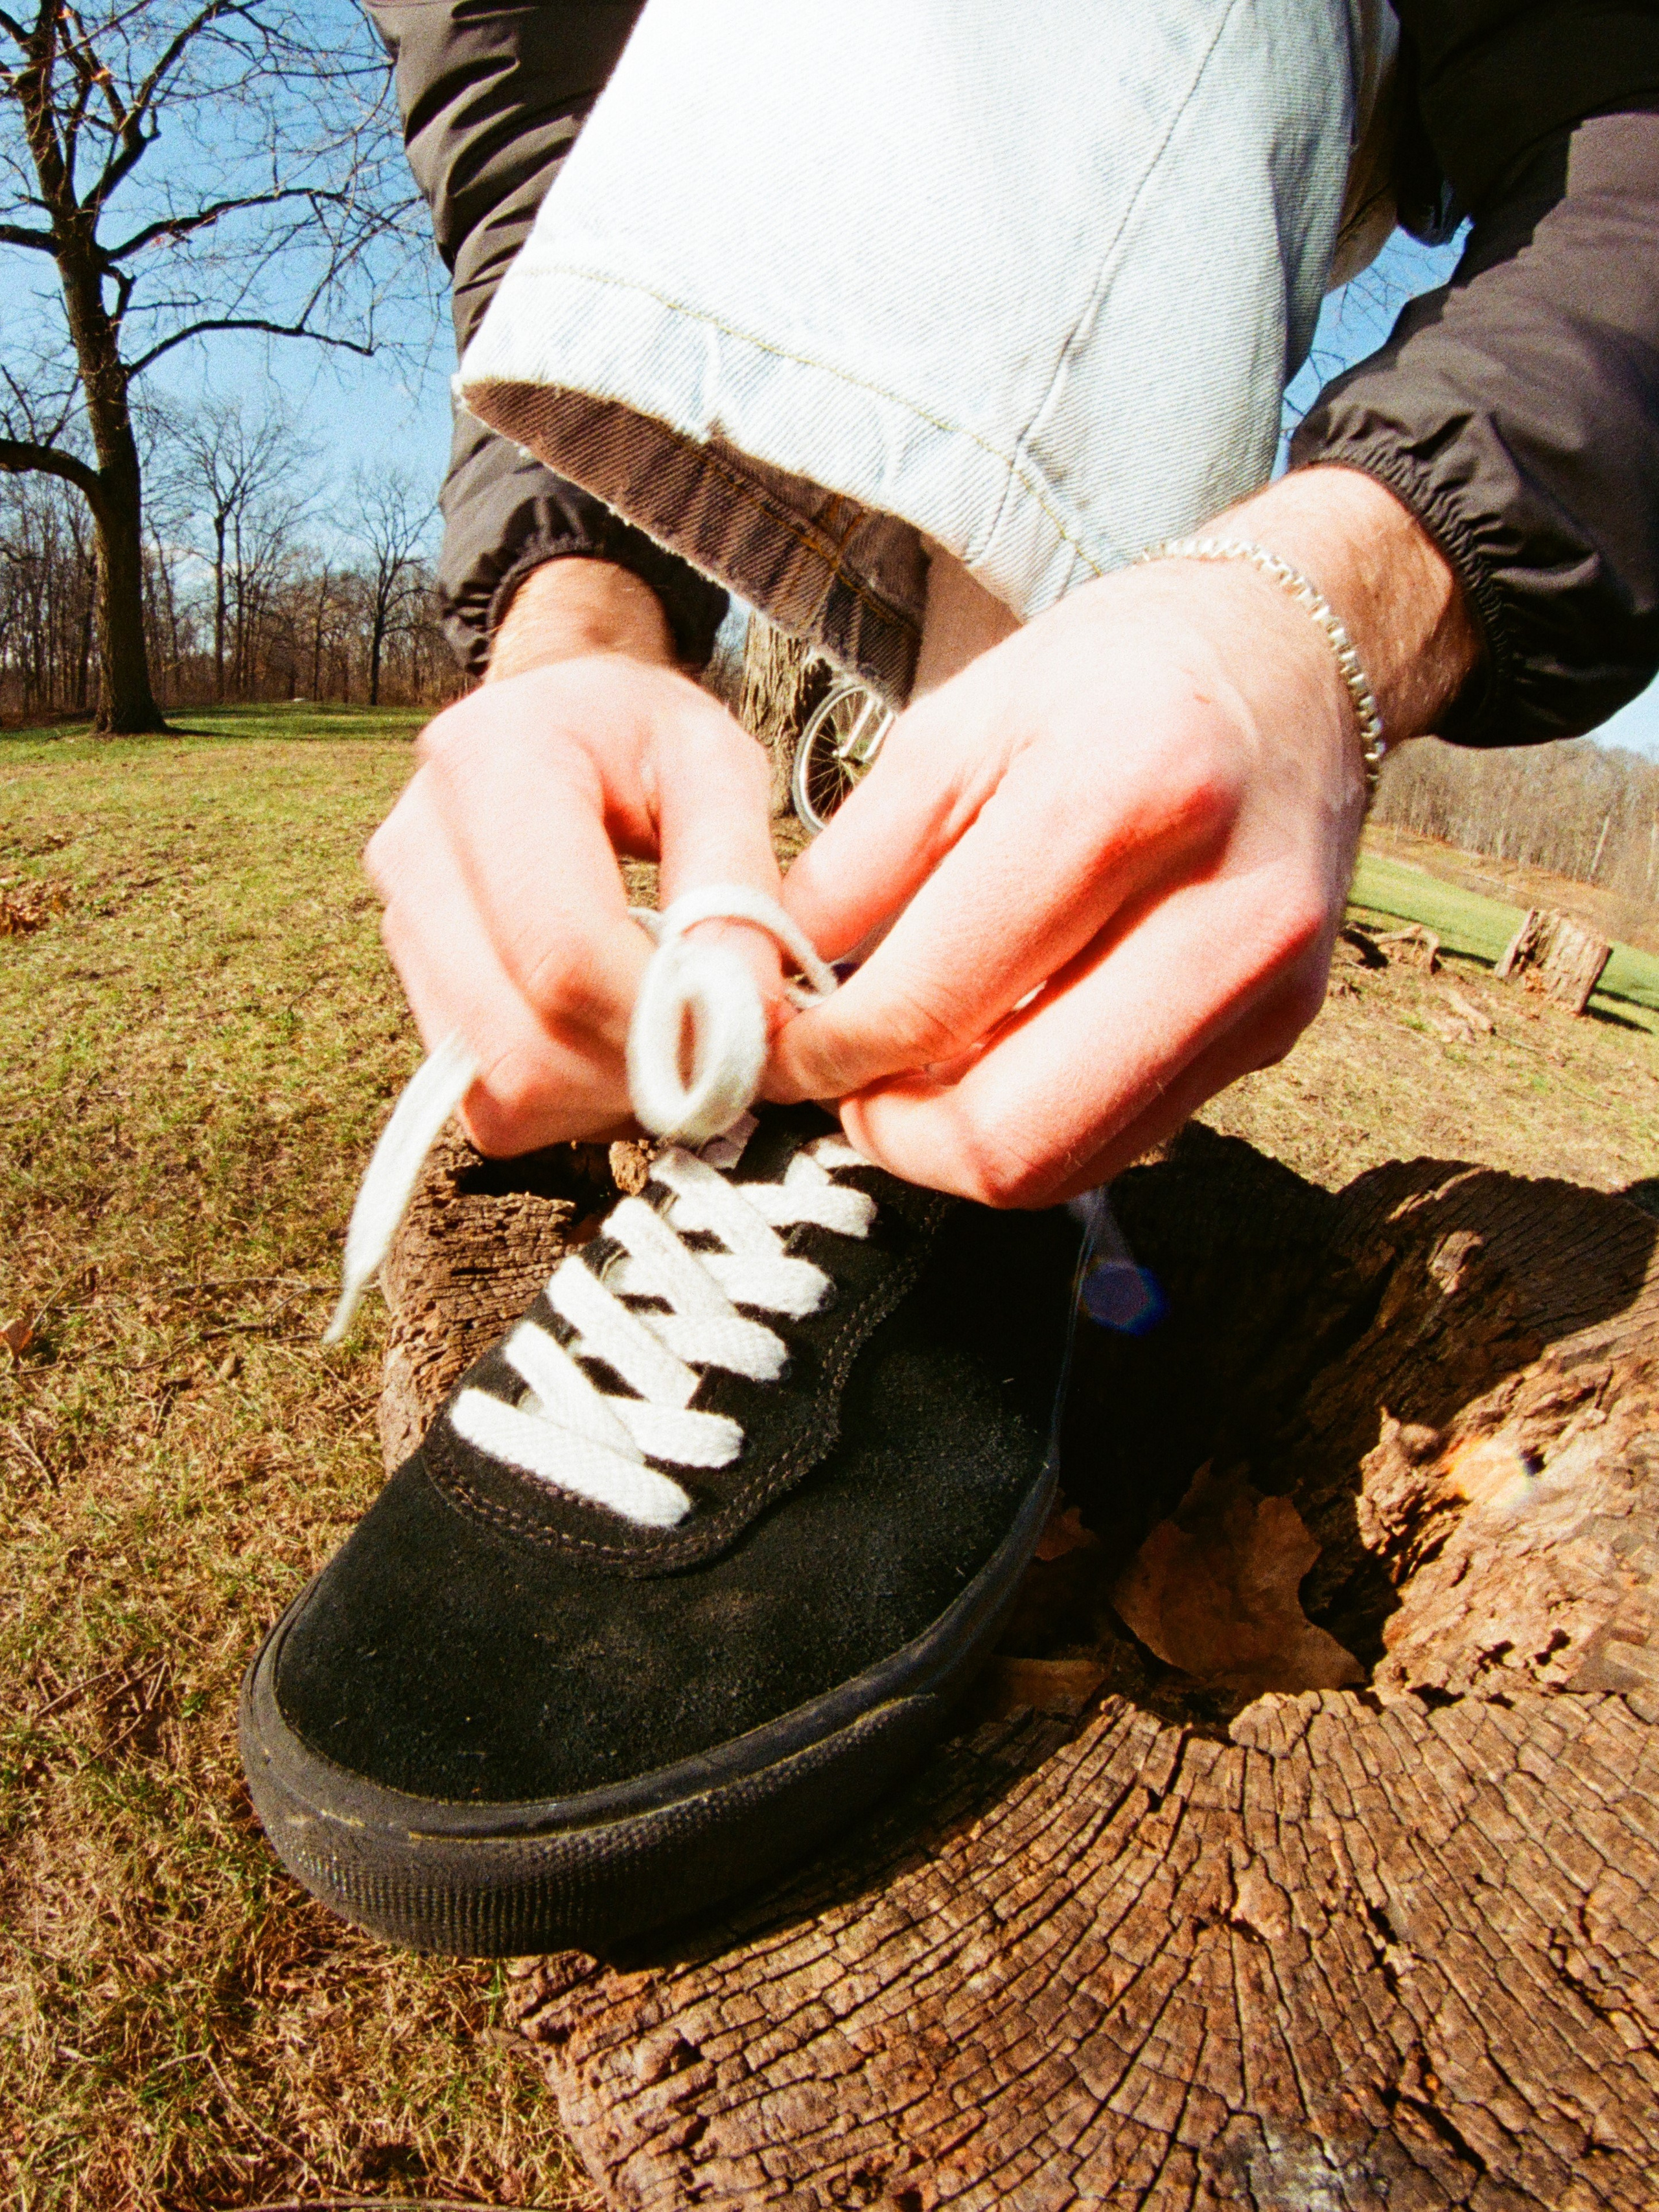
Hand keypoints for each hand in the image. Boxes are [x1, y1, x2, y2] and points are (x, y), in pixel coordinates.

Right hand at [366, 560, 781, 1154]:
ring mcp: (401, 923)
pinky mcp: (412, 987)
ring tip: (669, 1038)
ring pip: (500, 1087)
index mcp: (487, 766)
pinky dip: (566, 1102)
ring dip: (605, 1095)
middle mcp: (416, 849)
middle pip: (522, 1039)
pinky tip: (615, 1044)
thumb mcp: (715, 761)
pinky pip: (487, 1103)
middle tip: (716, 1050)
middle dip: (637, 1072)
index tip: (742, 1030)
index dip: (660, 1018)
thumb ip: (736, 875)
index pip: (563, 949)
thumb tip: (743, 1011)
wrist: (558, 715)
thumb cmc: (641, 737)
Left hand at [768, 470, 1476, 1203]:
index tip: (782, 1045)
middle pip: (1013, 1136)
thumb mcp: (958, 723)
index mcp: (1125, 798)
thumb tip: (775, 991)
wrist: (1298, 657)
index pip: (934, 1002)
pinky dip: (1040, 1121)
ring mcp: (1266, 990)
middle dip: (897, 1133)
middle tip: (845, 1086)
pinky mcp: (1279, 1034)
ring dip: (963, 1141)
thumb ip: (855, 865)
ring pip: (1071, 1161)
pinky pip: (1125, 1137)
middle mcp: (1220, 913)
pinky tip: (999, 1055)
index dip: (830, 1054)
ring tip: (912, 1074)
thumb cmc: (1116, 675)